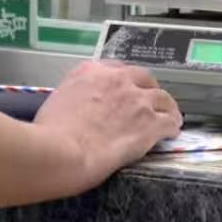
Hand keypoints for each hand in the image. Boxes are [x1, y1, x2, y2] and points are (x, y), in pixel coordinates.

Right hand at [33, 61, 182, 185]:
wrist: (60, 152)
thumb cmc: (49, 134)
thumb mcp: (56, 101)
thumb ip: (75, 97)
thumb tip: (79, 107)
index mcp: (91, 72)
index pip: (117, 69)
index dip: (126, 81)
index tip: (127, 89)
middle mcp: (118, 80)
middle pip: (144, 78)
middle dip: (149, 89)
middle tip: (150, 102)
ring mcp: (137, 100)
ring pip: (163, 98)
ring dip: (167, 107)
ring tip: (169, 116)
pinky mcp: (150, 122)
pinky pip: (169, 121)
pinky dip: (172, 126)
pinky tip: (172, 132)